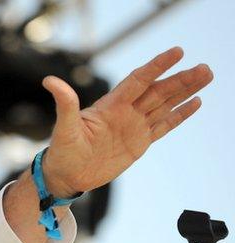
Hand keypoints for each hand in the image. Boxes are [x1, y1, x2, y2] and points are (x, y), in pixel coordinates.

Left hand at [40, 46, 212, 196]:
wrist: (66, 176)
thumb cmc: (62, 151)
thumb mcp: (64, 128)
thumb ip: (65, 104)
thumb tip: (50, 81)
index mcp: (110, 106)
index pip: (138, 80)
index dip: (156, 67)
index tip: (176, 53)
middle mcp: (125, 112)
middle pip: (158, 91)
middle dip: (181, 79)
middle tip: (205, 68)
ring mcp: (133, 126)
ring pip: (164, 105)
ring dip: (185, 91)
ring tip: (206, 76)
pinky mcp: (139, 143)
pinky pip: (163, 126)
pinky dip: (179, 115)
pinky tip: (195, 103)